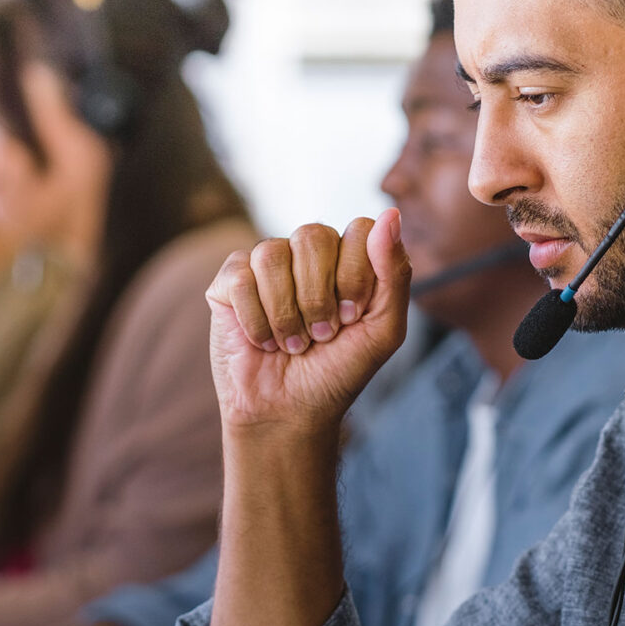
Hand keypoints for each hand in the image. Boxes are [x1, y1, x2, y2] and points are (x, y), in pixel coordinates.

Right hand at [206, 212, 409, 434]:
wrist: (290, 411)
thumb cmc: (339, 371)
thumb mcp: (384, 330)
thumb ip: (395, 273)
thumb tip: (392, 214)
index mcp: (347, 258)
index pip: (358, 230)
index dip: (354, 275)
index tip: (352, 317)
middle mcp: (307, 254)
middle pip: (313, 235)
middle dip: (319, 296)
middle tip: (322, 334)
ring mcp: (266, 265)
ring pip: (272, 254)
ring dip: (286, 313)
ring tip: (292, 343)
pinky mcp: (229, 283)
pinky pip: (240, 277)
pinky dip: (256, 320)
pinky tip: (263, 341)